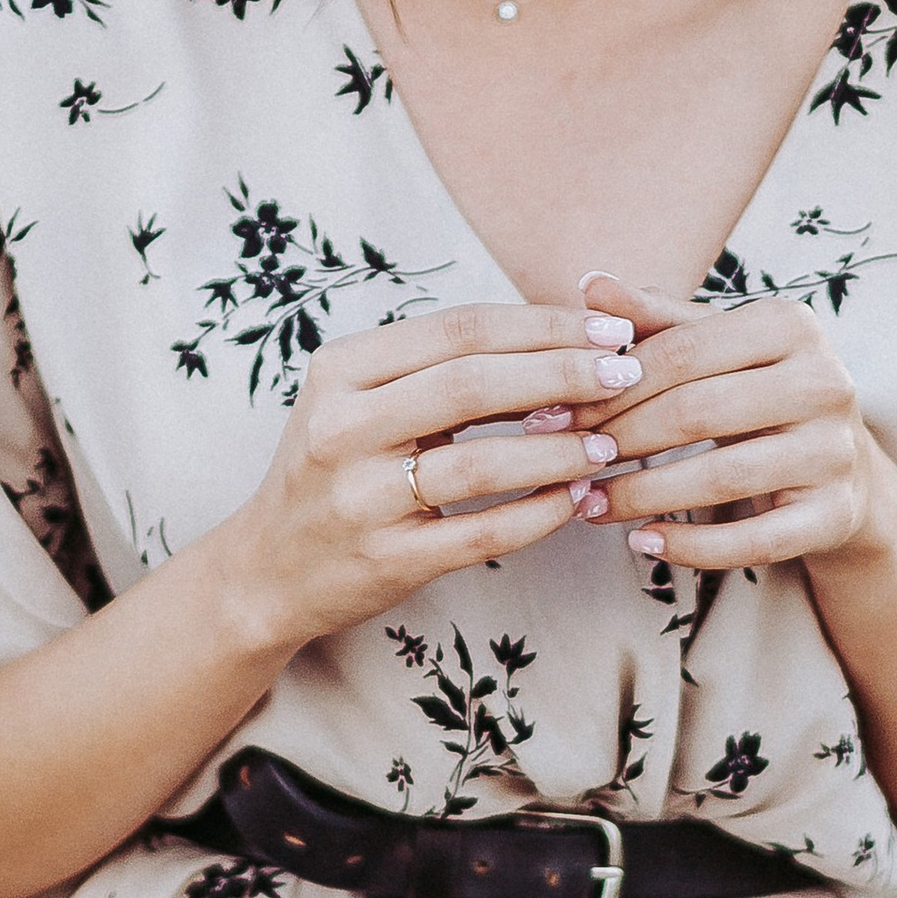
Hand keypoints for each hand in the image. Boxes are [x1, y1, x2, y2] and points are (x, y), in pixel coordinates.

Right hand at [214, 299, 644, 659]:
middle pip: (471, 382)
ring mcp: (360, 497)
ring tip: (611, 442)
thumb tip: (562, 336)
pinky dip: (540, 513)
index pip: (459, 329)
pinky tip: (579, 498)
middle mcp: (341, 427)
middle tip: (627, 372)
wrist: (268, 572)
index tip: (612, 327)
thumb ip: (442, 368)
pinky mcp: (386, 559)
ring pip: (479, 461)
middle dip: (563, 373)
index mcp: (341, 370)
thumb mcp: (364, 402)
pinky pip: (483, 531)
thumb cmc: (339, 471)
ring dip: (559, 449)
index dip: (543, 325)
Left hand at [577, 267, 886, 573]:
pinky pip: (754, 540)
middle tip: (568, 461)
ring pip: (722, 479)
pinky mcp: (836, 514)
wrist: (843, 465)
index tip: (560, 413)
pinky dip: (691, 548)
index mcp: (792, 324)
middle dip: (621, 440)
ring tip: (590, 504)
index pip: (682, 352)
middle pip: (698, 412)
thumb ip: (655, 319)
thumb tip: (591, 283)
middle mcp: (825, 381)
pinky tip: (643, 542)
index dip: (613, 386)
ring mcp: (835, 451)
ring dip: (643, 496)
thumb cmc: (758, 392)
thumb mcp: (716, 347)